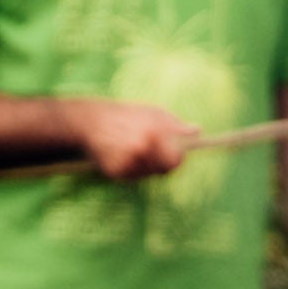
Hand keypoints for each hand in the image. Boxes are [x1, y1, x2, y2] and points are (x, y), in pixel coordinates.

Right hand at [71, 93, 195, 181]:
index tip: (177, 153)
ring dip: (148, 165)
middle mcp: (141, 149)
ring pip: (149, 173)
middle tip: (156, 152)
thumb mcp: (152, 112)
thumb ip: (175, 123)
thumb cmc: (126, 115)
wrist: (90, 121)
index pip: (177, 158)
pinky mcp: (114, 172)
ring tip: (136, 149)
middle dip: (164, 162)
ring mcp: (127, 162)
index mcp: (154, 133)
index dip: (179, 157)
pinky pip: (132, 176)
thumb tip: (197, 131)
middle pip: (165, 169)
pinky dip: (132, 168)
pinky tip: (123, 155)